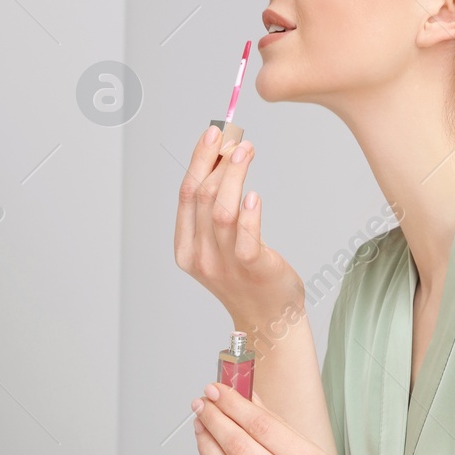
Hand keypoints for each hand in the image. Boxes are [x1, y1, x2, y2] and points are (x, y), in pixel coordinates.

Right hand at [174, 126, 304, 328]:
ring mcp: (224, 265)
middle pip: (201, 198)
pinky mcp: (253, 270)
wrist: (268, 320)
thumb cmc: (248, 277)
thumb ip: (217, 209)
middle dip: (216, 162)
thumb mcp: (221, 244)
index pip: (186, 196)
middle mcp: (200, 257)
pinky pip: (246, 237)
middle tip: (235, 139)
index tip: (213, 135)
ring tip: (247, 152)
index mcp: (186, 249)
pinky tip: (255, 195)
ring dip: (234, 176)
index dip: (198, 161)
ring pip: (222, 211)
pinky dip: (249, 214)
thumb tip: (223, 159)